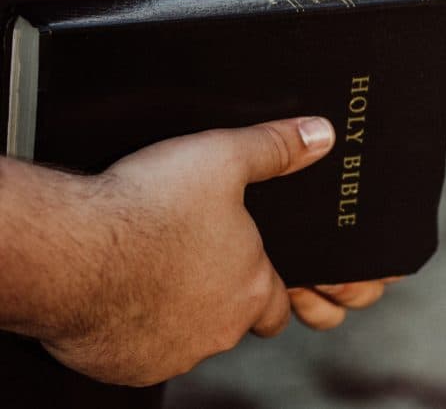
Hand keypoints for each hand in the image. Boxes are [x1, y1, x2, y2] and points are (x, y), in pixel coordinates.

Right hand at [22, 117, 385, 386]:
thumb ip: (274, 149)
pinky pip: (140, 354)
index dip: (268, 290)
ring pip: (187, 341)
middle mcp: (219, 329)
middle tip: (192, 266)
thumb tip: (316, 136)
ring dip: (177, 316)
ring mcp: (173, 353)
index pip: (278, 306)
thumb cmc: (143, 208)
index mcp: (249, 287)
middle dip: (221, 301)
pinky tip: (120, 297)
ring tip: (152, 274)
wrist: (70, 249)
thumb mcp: (222, 158)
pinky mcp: (129, 367)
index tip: (249, 275)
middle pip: (233, 324)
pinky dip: (133, 333)